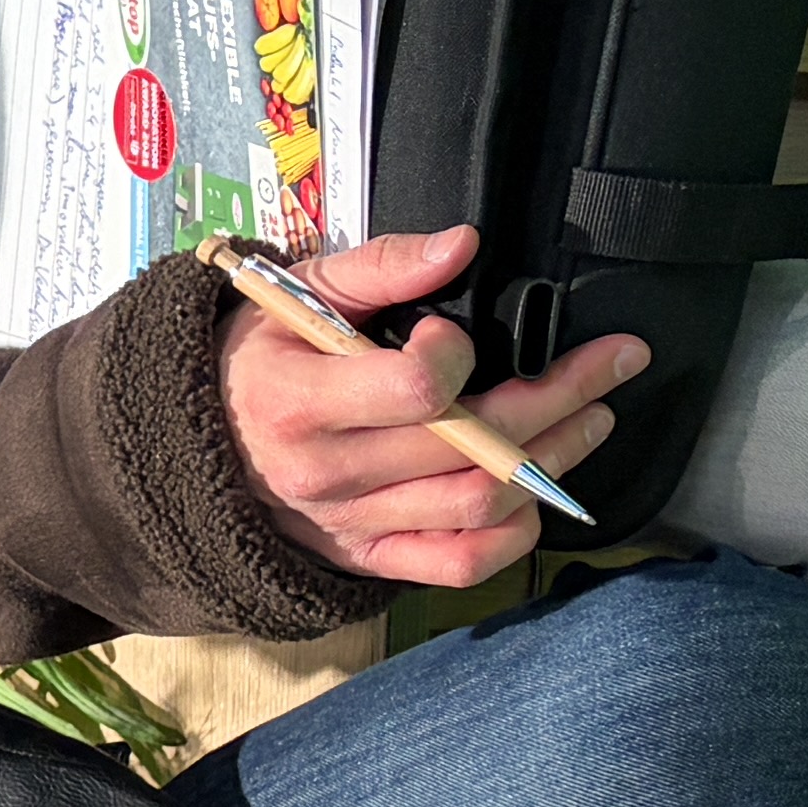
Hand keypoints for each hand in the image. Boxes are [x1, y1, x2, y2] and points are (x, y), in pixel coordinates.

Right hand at [223, 224, 647, 587]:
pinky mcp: (367, 556)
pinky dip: (513, 538)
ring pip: (482, 501)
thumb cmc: (255, 360)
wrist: (195, 443)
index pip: (415, 390)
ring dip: (555, 458)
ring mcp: (350, 522)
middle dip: (561, 397)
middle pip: (473, 445)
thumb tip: (464, 244)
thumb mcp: (298, 295)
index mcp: (299, 401)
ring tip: (591, 418)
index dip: (457, 357)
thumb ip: (382, 267)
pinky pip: (458, 562)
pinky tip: (537, 499)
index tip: (456, 335)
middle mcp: (326, 472)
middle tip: (612, 363)